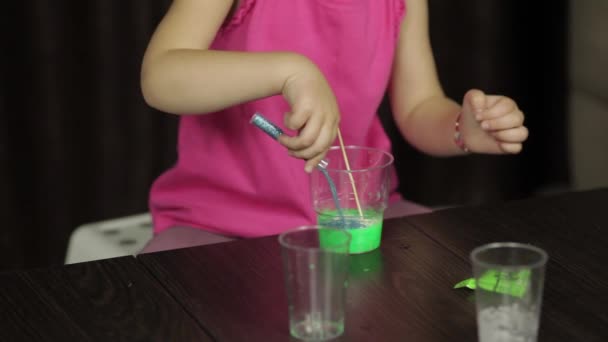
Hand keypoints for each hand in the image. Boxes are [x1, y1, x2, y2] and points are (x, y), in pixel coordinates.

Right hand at [278, 56, 339, 171]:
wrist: (299, 71)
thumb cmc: (306, 96)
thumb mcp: (315, 115)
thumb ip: (313, 132)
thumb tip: (306, 159)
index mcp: (334, 121)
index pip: (327, 146)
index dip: (315, 158)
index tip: (306, 168)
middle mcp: (330, 117)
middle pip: (317, 146)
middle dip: (301, 154)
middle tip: (289, 151)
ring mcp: (319, 111)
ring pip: (305, 140)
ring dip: (290, 143)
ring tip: (282, 138)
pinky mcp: (307, 105)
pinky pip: (294, 125)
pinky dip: (287, 124)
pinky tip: (286, 117)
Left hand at [459, 89, 528, 153]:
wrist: (467, 130)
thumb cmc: (472, 113)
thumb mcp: (470, 99)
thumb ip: (476, 96)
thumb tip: (480, 108)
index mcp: (507, 104)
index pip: (507, 106)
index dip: (491, 113)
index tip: (476, 116)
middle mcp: (515, 116)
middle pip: (517, 119)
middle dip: (496, 124)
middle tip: (482, 126)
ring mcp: (515, 131)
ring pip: (522, 134)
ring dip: (504, 135)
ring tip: (491, 134)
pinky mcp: (511, 145)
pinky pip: (517, 148)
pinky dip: (507, 147)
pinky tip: (497, 144)